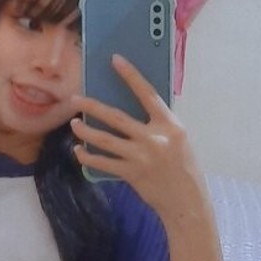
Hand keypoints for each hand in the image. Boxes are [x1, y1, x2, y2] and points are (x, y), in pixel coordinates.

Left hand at [71, 56, 204, 217]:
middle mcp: (154, 138)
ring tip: (74, 124)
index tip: (115, 60)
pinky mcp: (131, 173)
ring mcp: (141, 157)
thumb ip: (158, 124)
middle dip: (92, 107)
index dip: (131, 76)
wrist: (186, 201)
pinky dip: (88, 157)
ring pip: (104, 140)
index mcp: (170, 125)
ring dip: (85, 131)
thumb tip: (133, 108)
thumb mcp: (178, 139)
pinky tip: (79, 151)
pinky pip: (103, 162)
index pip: (147, 94)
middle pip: (116, 118)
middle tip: (75, 99)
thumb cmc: (183, 166)